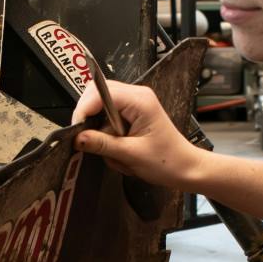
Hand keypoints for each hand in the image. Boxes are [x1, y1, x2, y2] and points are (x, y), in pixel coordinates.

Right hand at [70, 80, 205, 190]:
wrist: (186, 168)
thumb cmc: (167, 161)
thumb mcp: (131, 155)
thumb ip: (102, 144)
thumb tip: (77, 137)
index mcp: (139, 100)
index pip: (99, 92)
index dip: (84, 109)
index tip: (76, 130)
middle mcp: (136, 96)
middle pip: (96, 95)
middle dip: (91, 119)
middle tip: (92, 142)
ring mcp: (133, 104)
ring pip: (99, 109)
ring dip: (101, 133)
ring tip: (117, 153)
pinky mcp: (131, 115)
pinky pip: (107, 119)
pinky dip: (108, 137)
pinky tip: (120, 151)